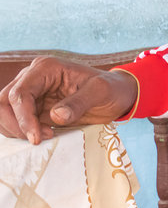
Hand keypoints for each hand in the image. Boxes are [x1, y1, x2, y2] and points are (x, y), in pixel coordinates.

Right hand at [0, 57, 138, 144]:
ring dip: (17, 129)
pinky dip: (21, 131)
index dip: (23, 117)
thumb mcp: (101, 92)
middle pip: (4, 102)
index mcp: (46, 68)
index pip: (20, 93)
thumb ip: (80, 102)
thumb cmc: (111, 89)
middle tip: (40, 139)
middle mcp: (32, 77)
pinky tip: (43, 135)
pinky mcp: (33, 107)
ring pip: (4, 112)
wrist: (117, 95)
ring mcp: (31, 92)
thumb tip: (56, 116)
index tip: (37, 137)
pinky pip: (15, 120)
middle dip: (17, 124)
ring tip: (46, 136)